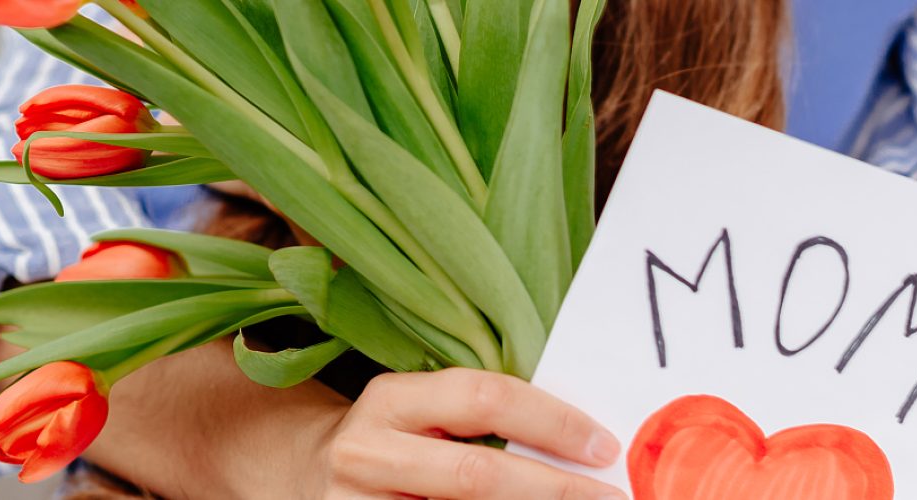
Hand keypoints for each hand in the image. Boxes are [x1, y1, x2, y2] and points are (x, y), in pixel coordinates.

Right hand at [315, 368, 627, 499]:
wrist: (307, 474)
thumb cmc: (395, 439)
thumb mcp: (425, 411)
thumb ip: (484, 416)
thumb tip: (584, 442)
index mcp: (392, 399)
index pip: (484, 399)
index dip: (552, 423)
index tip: (603, 447)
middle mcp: (368, 451)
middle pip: (477, 474)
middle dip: (554, 489)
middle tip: (609, 498)